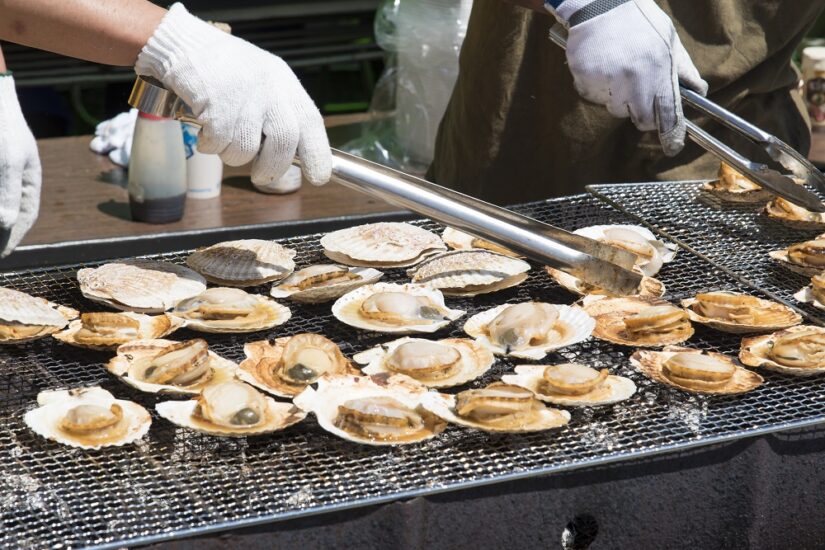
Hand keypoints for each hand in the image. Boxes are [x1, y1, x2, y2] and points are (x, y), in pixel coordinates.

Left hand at [0, 75, 40, 256]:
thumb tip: (6, 224)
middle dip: (0, 232)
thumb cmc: (1, 126)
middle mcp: (13, 179)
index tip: (4, 255)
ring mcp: (0, 172)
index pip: (25, 215)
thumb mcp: (7, 161)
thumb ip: (7, 193)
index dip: (14, 237)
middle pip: (7, 212)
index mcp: (28, 179)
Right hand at [134, 3, 331, 184]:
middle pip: (284, 141)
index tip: (318, 177)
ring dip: (233, 156)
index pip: (311, 123)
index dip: (318, 154)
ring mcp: (243, 95)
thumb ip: (281, 112)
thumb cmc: (226, 70)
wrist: (185, 45)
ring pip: (246, 149)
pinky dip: (210, 147)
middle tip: (262, 176)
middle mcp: (269, 88)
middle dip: (273, 167)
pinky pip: (218, 144)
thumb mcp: (265, 81)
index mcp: (285, 83)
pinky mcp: (216, 103)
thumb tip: (296, 154)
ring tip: (223, 141)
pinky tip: (205, 134)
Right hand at [552, 0, 707, 155]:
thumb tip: (700, 91)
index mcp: (659, 71)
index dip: (671, 133)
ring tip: (616, 67)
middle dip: (639, 110)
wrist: (600, 2)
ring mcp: (608, 82)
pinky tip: (600, 64)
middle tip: (636, 90)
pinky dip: (596, 85)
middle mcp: (634, 81)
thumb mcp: (668, 39)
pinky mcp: (586, 80)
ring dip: (616, 96)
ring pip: (614, 108)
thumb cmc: (638, 20)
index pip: (667, 114)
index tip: (672, 147)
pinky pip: (593, 96)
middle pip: (639, 118)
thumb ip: (683, 69)